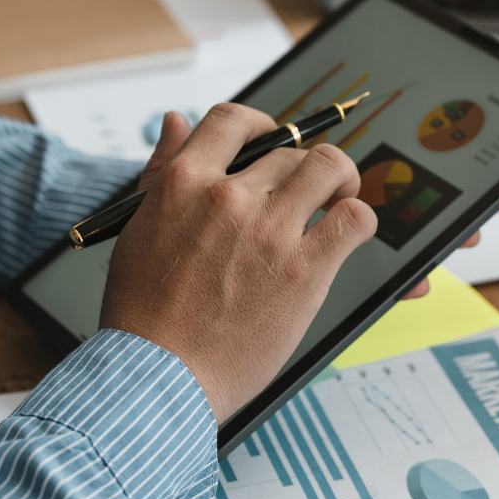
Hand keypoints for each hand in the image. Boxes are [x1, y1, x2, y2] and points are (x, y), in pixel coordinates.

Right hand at [101, 105, 377, 421]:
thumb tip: (175, 121)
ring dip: (341, 182)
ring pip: (330, 169)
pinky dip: (359, 219)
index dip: (263, 125)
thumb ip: (162, 171)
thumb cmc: (144, 315)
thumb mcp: (139, 228)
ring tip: (338, 202)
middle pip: (289, 151)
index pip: (234, 121)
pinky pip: (354, 218)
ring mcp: (269, 230)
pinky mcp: (304, 268)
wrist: (157, 377)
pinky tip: (348, 233)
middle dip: (302, 170)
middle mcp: (228, 197)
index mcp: (184, 183)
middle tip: (308, 194)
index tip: (272, 141)